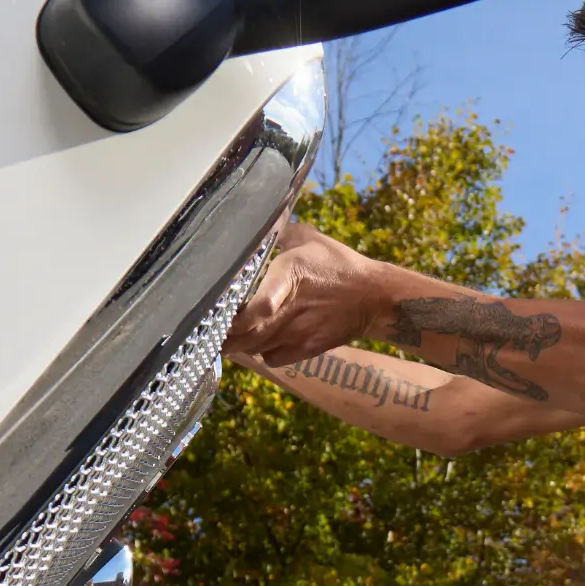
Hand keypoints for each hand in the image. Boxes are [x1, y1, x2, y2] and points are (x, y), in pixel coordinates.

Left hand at [223, 219, 380, 366]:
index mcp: (290, 275)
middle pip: (246, 334)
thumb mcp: (310, 238)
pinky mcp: (306, 349)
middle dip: (224, 334)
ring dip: (238, 344)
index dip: (237, 316)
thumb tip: (255, 226)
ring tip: (229, 335)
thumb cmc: (339, 264)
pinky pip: (271, 359)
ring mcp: (299, 332)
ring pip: (254, 348)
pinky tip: (261, 340)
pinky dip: (261, 353)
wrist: (374, 298)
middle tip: (211, 327)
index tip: (218, 312)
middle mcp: (291, 308)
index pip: (260, 305)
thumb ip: (279, 233)